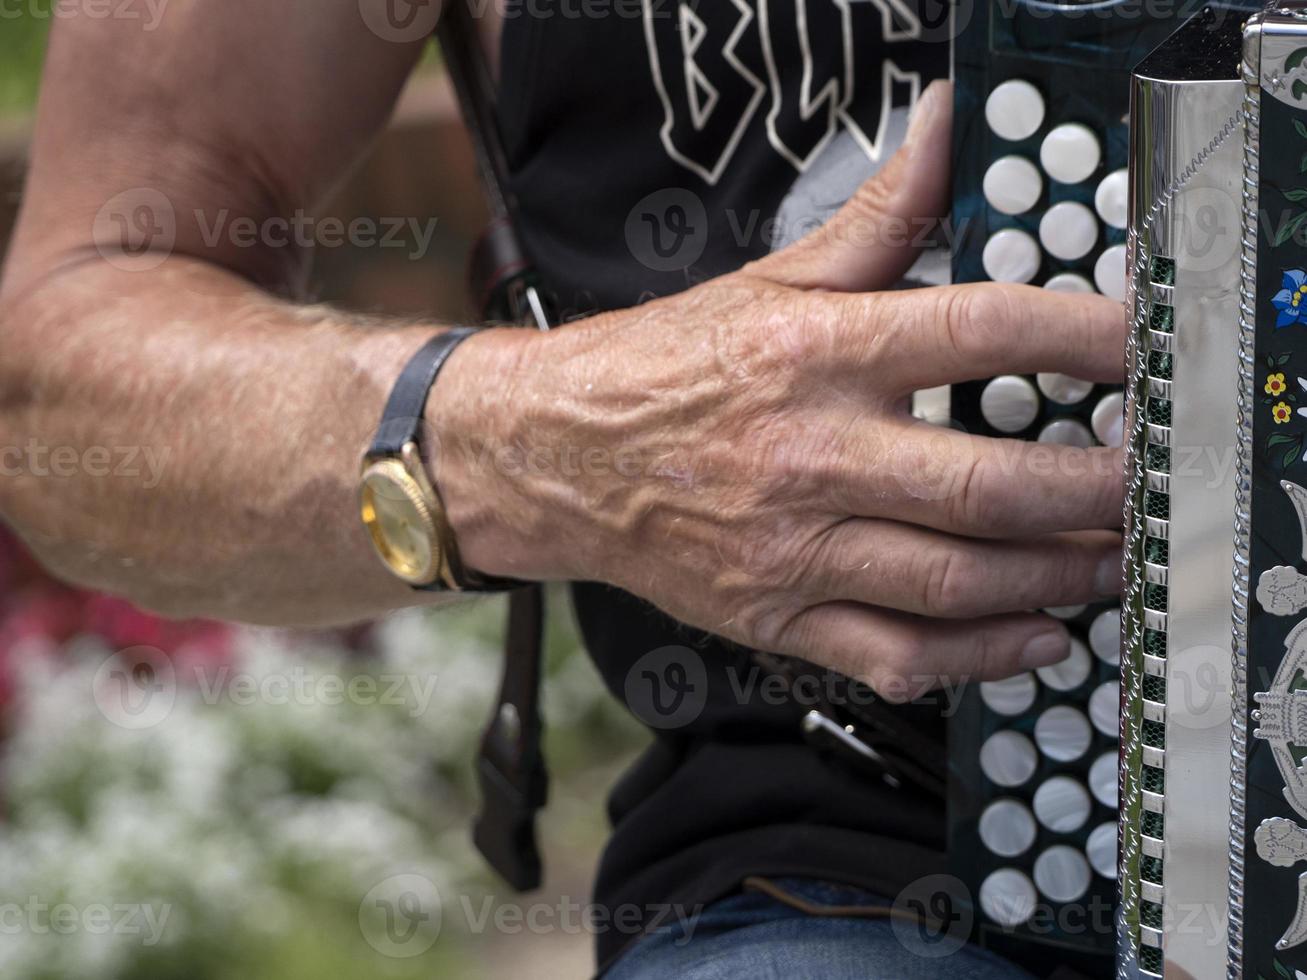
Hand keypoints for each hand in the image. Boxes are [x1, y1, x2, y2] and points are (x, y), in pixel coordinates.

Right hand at [433, 80, 1124, 697]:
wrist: (552, 454)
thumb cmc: (659, 368)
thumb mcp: (768, 279)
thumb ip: (875, 217)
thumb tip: (941, 128)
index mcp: (814, 353)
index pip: (980, 334)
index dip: (1083, 338)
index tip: (1140, 352)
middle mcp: (809, 454)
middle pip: (988, 484)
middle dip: (1093, 489)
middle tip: (1144, 480)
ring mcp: (791, 545)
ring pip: (955, 580)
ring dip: (1055, 576)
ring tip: (1111, 559)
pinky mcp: (776, 614)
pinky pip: (895, 653)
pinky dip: (978, 657)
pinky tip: (1035, 637)